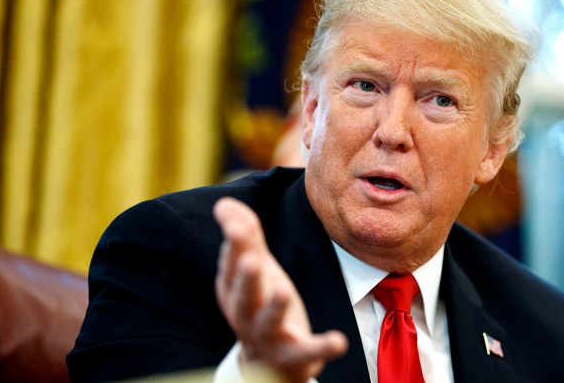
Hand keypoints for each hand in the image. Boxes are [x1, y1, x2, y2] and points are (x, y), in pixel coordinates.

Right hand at [213, 197, 347, 381]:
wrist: (268, 361)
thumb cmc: (260, 303)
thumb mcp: (253, 269)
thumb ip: (244, 237)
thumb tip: (224, 203)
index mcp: (234, 289)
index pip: (233, 264)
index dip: (235, 245)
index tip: (237, 225)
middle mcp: (246, 314)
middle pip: (245, 296)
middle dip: (247, 279)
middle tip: (253, 260)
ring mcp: (270, 336)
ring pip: (269, 323)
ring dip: (275, 308)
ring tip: (283, 291)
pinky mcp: (295, 355)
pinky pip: (308, 352)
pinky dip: (322, 348)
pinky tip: (338, 341)